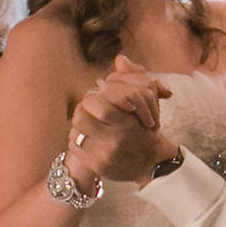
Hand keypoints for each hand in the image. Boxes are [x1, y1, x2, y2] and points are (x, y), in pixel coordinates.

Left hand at [70, 60, 177, 183]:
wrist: (151, 164)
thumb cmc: (146, 128)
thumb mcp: (147, 102)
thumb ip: (134, 78)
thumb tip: (119, 59)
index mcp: (127, 124)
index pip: (96, 104)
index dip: (93, 98)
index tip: (99, 98)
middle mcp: (114, 142)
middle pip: (80, 117)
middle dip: (82, 109)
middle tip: (89, 109)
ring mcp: (103, 156)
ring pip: (74, 132)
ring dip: (78, 124)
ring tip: (88, 122)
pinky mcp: (95, 167)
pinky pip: (74, 148)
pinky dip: (77, 140)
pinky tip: (88, 137)